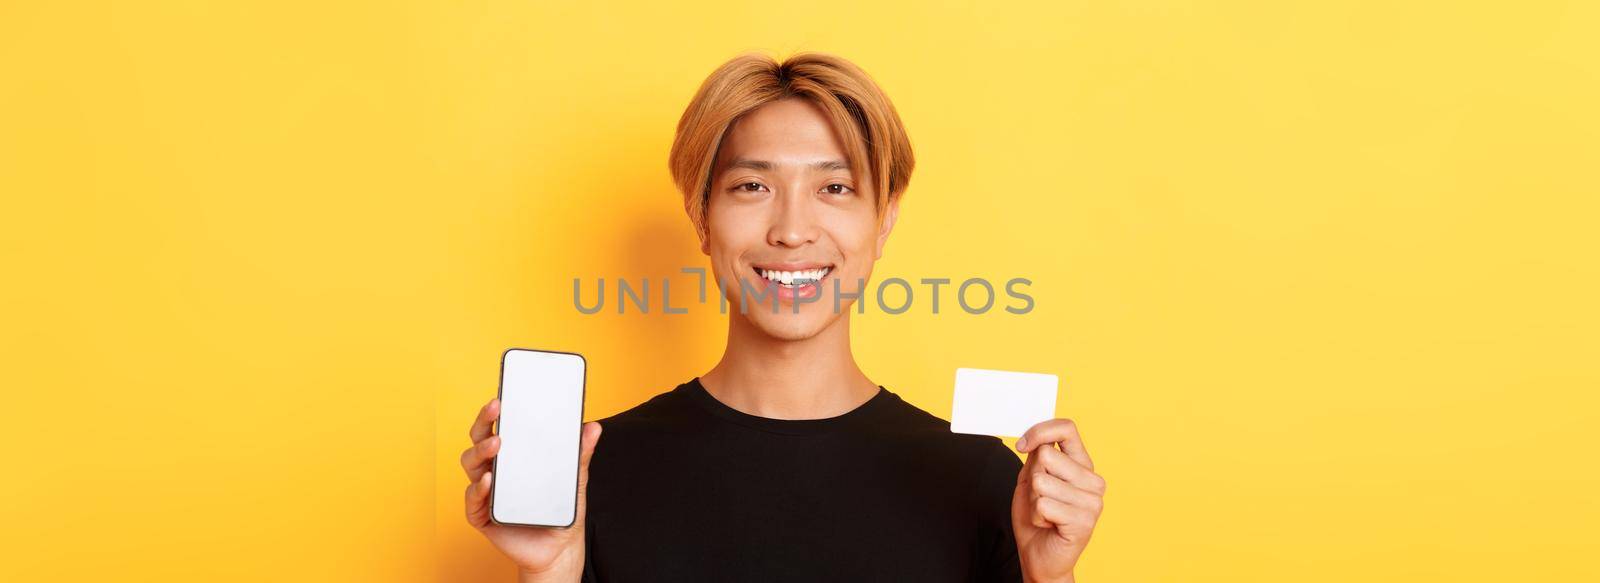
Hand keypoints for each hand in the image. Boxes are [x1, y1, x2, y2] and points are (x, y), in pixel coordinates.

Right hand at [462, 398, 602, 580]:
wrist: (559, 548)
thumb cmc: (560, 510)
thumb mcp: (574, 480)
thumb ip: (580, 455)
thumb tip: (593, 427)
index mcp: (513, 457)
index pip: (499, 427)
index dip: (494, 411)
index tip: (501, 395)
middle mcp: (495, 470)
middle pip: (479, 439)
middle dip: (485, 421)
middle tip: (497, 408)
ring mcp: (486, 492)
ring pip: (471, 465)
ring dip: (481, 451)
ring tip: (497, 444)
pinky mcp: (482, 516)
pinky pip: (472, 500)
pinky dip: (478, 489)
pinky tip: (488, 480)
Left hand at [1010, 418, 1104, 582]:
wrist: (1040, 556)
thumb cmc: (1036, 518)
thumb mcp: (1031, 480)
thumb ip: (1036, 457)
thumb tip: (1036, 439)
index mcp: (1083, 465)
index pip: (1067, 429)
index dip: (1040, 431)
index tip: (1022, 445)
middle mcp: (1093, 480)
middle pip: (1047, 455)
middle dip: (1032, 478)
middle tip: (1040, 499)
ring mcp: (1092, 501)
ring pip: (1042, 481)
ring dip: (1033, 500)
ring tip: (1045, 513)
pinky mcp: (1084, 521)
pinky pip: (1043, 504)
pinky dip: (1036, 516)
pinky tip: (1048, 524)